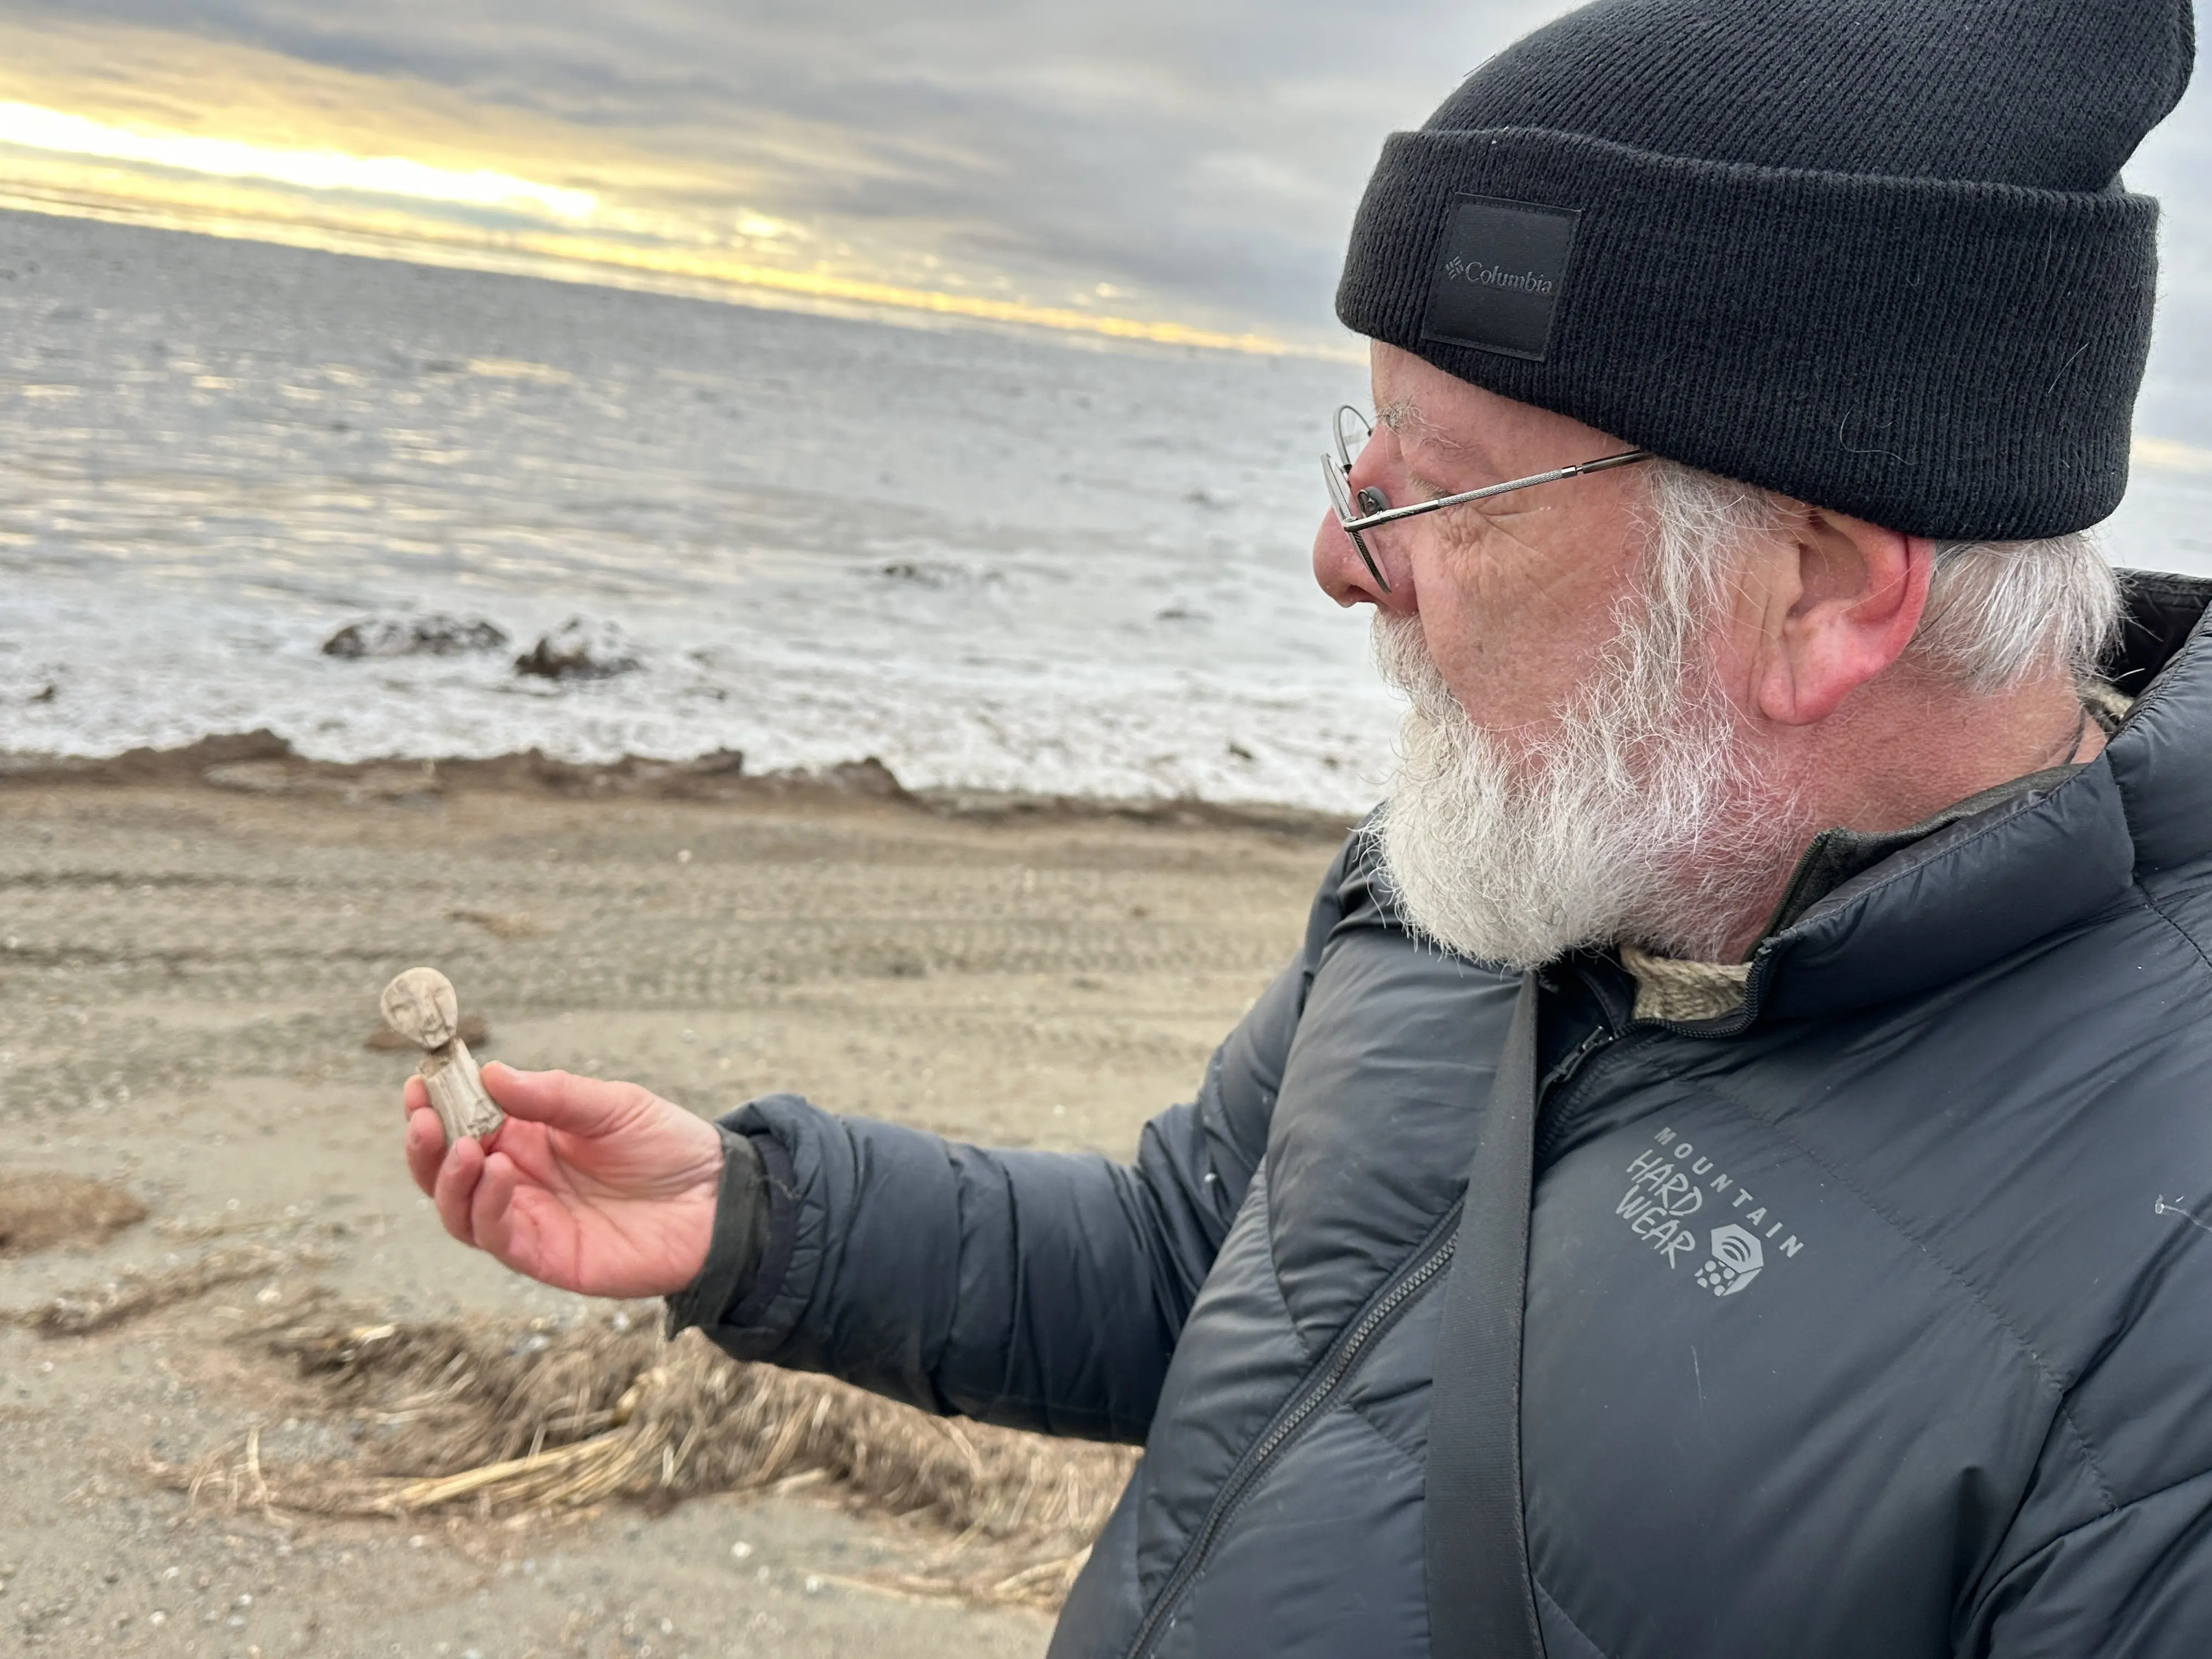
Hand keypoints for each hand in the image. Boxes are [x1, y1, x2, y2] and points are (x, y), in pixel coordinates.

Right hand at [403, 1063, 724, 1298]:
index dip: (435, 1106)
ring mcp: (529, 1220)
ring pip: (460, 1209)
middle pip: (447, 1171)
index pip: (463, 1124)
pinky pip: (498, 1237)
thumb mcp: (612, 1105)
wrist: (719, 1200)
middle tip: (422, 1116)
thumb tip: (491, 1074)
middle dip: (425, 1145)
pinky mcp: (547, 1256)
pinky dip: (487, 1207)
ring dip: (449, 1178)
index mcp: (528, 1138)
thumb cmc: (668, 1147)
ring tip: (465, 1146)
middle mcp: (518, 1180)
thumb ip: (553, 1094)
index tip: (417, 1082)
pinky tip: (496, 1172)